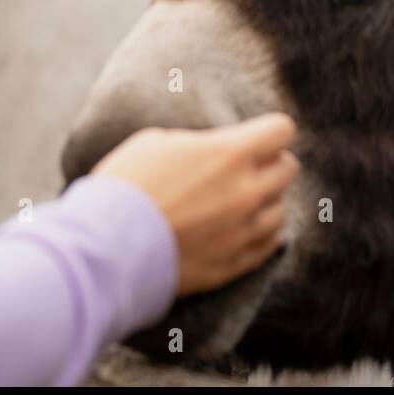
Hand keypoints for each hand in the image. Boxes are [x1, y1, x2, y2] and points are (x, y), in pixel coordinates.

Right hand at [92, 114, 299, 296]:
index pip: (282, 130)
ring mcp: (243, 231)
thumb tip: (213, 150)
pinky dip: (260, 234)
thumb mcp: (156, 143)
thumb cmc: (124, 187)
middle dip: (270, 164)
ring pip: (281, 210)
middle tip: (245, 169)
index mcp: (229, 154)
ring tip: (237, 203)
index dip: (270, 131)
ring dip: (264, 202)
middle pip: (288, 169)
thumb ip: (199, 144)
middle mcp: (246, 192)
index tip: (257, 137)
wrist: (105, 247)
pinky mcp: (233, 264)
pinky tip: (241, 228)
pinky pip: (270, 245)